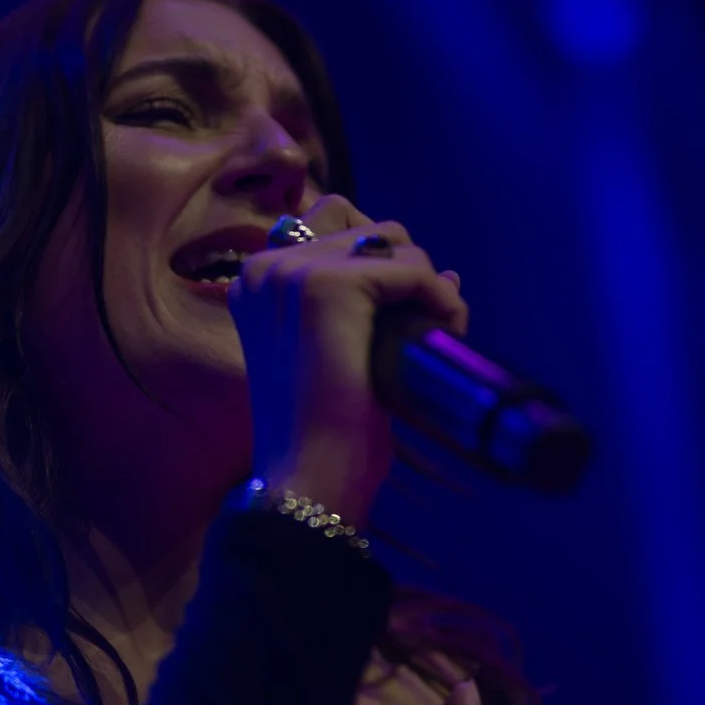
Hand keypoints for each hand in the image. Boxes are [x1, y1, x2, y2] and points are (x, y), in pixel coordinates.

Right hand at [229, 195, 469, 522]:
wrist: (308, 477)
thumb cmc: (324, 432)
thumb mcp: (345, 354)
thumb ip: (378, 306)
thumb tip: (447, 272)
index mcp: (257, 280)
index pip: (338, 226)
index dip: (385, 263)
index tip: (405, 314)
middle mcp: (266, 267)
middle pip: (369, 228)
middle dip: (408, 271)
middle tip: (424, 326)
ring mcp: (292, 273)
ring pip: (394, 243)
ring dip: (427, 284)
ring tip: (435, 332)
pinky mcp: (328, 287)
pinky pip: (412, 269)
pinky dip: (441, 298)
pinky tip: (446, 332)